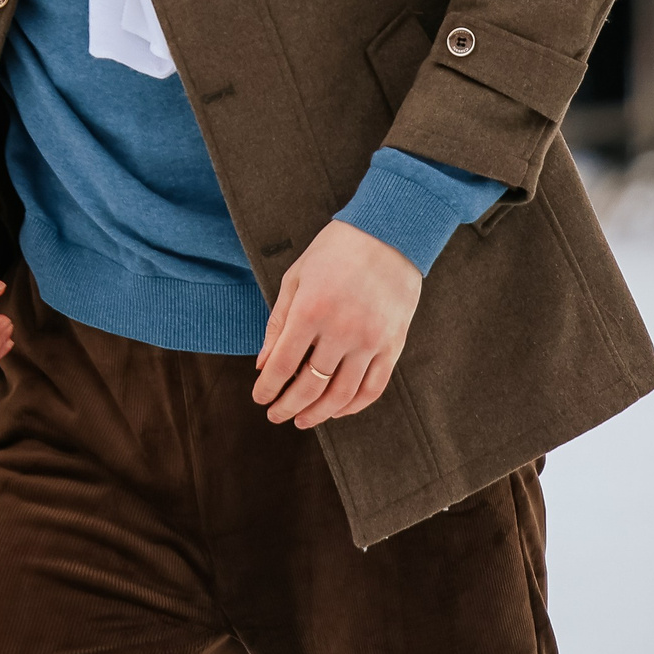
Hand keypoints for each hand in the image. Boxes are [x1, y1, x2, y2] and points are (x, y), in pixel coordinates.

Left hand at [251, 220, 422, 429]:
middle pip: (310, 386)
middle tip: (276, 416)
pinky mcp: (393, 345)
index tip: (260, 399)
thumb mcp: (295, 278)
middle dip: (288, 406)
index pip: (282, 365)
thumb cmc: (334, 251)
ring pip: (342, 395)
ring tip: (303, 420)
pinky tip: (337, 410)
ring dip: (319, 414)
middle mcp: (341, 331)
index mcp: (310, 311)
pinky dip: (353, 406)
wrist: (389, 233)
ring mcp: (370, 341)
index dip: (268, 389)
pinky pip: (373, 388)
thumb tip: (262, 365)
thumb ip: (278, 323)